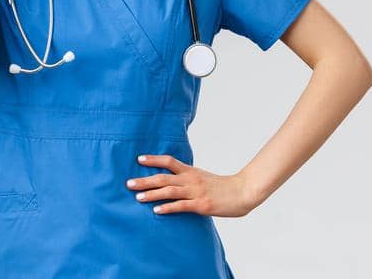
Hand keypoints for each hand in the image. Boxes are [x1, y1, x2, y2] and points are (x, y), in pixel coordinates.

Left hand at [126, 154, 263, 217]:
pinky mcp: (201, 205)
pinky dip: (167, 208)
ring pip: (169, 191)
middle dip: (144, 180)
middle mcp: (191, 179)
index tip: (139, 159)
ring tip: (137, 198)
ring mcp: (196, 192)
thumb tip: (175, 181)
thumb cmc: (224, 187)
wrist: (244, 191)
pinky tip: (156, 211)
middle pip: (163, 177)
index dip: (154, 159)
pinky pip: (181, 206)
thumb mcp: (204, 178)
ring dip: (151, 194)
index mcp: (191, 171)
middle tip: (128, 183)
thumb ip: (190, 178)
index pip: (169, 161)